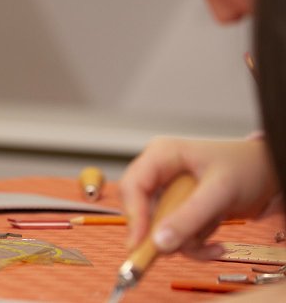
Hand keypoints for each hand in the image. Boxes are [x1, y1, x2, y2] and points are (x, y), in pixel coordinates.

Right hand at [120, 136, 277, 258]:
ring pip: (160, 228)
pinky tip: (216, 246)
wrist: (269, 175)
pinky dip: (195, 246)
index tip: (140, 243)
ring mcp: (170, 194)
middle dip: (165, 234)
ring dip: (186, 244)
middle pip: (143, 211)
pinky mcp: (181, 211)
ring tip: (212, 247)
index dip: (134, 215)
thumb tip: (159, 242)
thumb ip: (189, 217)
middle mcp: (160, 174)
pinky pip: (175, 235)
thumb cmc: (247, 168)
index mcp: (161, 155)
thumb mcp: (219, 192)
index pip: (134, 186)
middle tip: (183, 248)